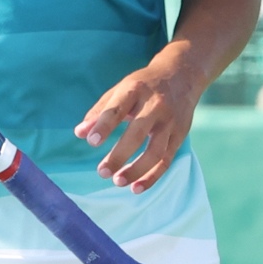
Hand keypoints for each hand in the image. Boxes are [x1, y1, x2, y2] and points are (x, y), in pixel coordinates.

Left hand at [75, 60, 200, 192]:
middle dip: (120, 155)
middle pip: (138, 133)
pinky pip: (166, 160)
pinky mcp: (179, 135)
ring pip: (156, 151)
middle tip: (102, 172)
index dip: (104, 126)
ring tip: (118, 182)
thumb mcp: (120, 90)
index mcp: (136, 90)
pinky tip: (136, 188)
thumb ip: (99, 112)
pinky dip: (153, 177)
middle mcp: (155, 105)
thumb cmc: (142, 86)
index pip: (118, 109)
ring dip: (137, 169)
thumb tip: (80, 133)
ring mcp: (170, 122)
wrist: (181, 75)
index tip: (92, 142)